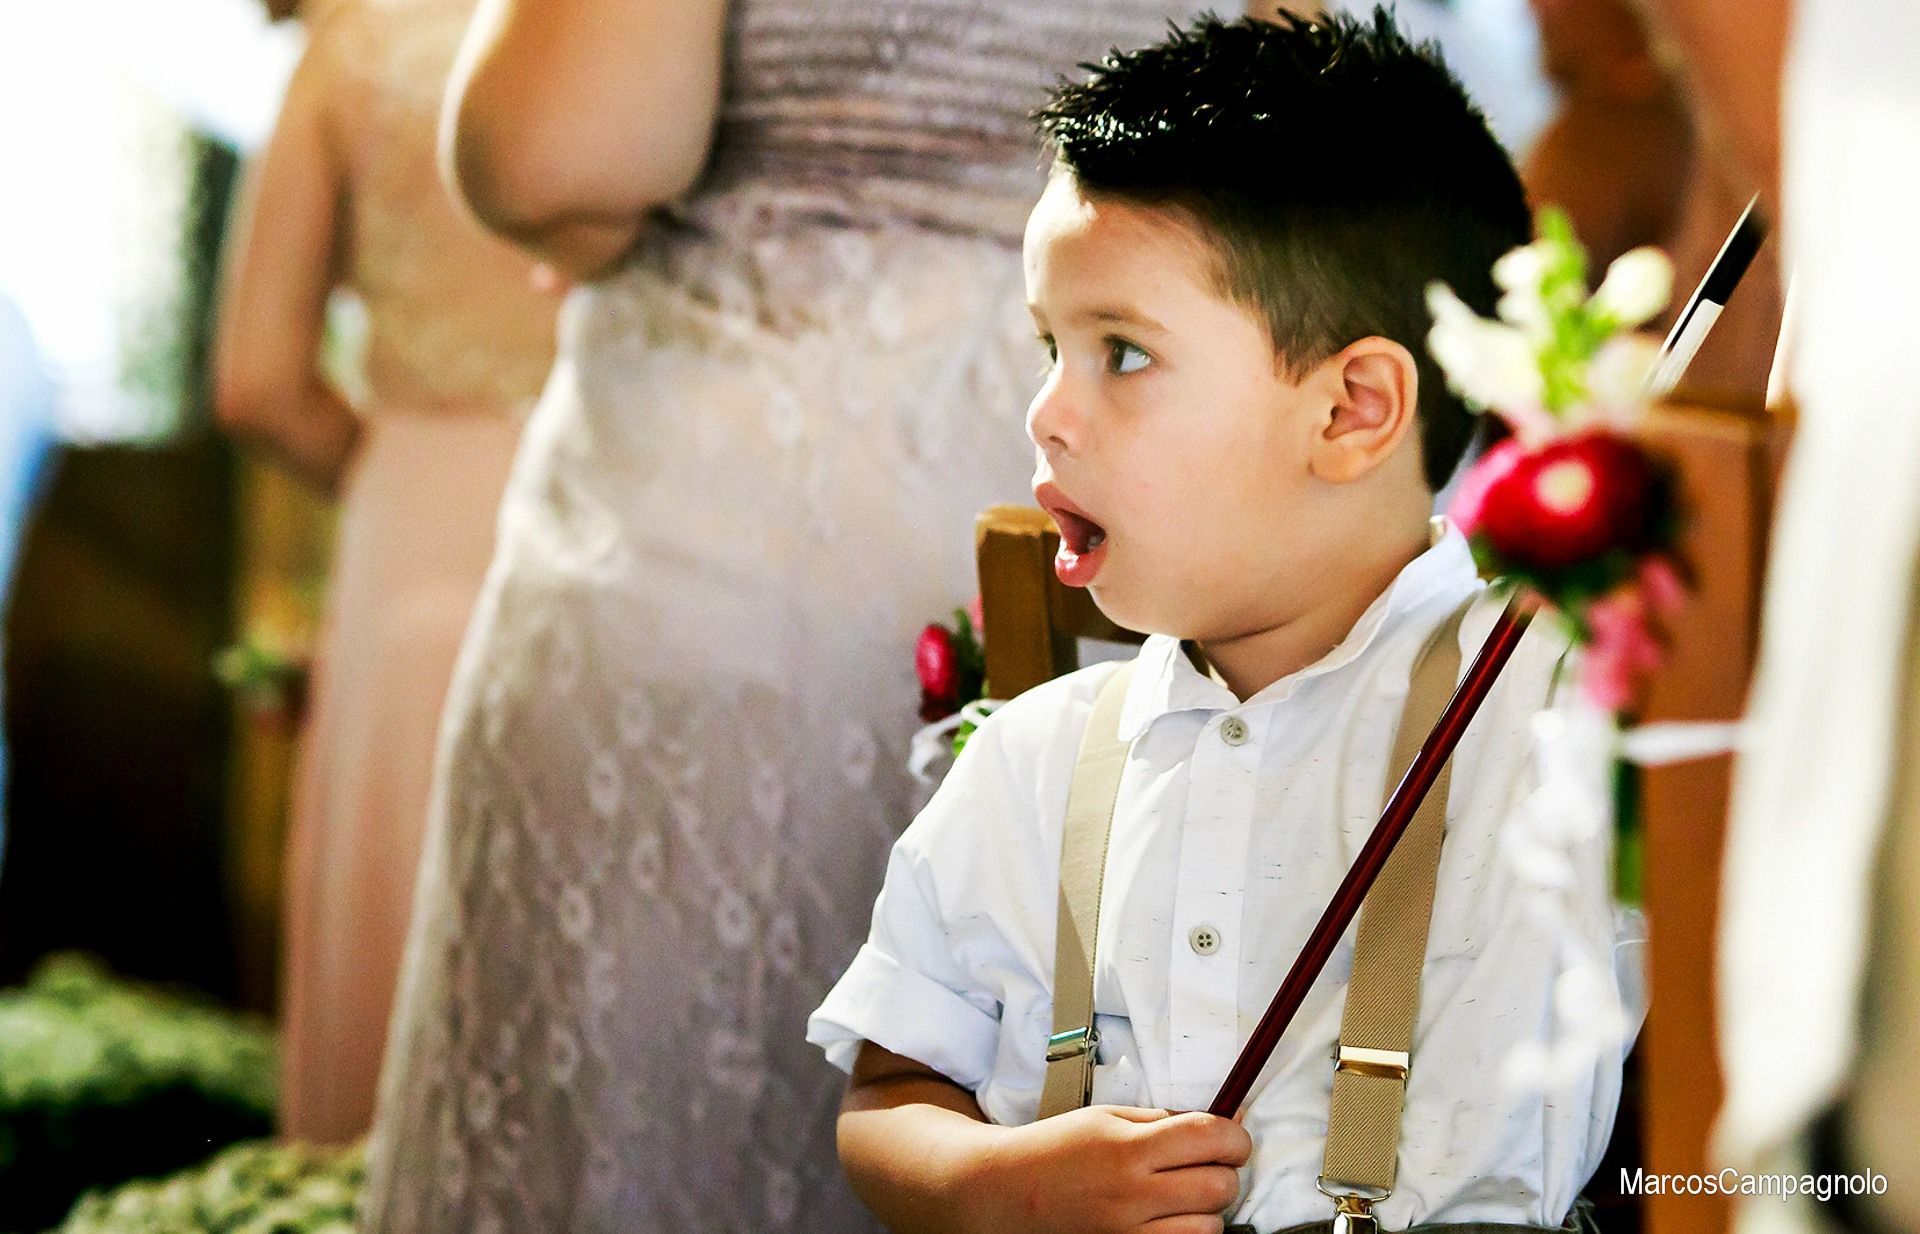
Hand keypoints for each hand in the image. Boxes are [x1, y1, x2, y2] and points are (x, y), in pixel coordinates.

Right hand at [965, 1105, 1251, 1233]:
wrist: (1007, 1191)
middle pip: (1219, 1187)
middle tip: (1204, 1166)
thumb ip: (1167, 1120)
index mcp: (1129, 1147)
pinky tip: (1168, 1219)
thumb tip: (1228, 1118)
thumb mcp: (1108, 1118)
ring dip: (1206, 1210)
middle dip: (1223, 1173)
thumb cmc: (1057, 1148)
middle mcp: (1132, 1194)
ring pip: (1210, 1228)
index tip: (1233, 1140)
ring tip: (1180, 1197)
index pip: (1211, 1138)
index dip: (1236, 1138)